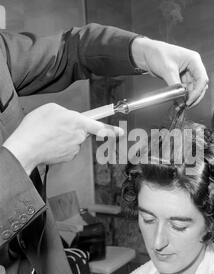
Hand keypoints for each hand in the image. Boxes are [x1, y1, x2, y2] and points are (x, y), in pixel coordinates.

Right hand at [3, 103, 122, 174]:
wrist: (26, 148)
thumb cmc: (36, 128)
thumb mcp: (51, 109)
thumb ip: (67, 113)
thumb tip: (71, 119)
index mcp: (78, 122)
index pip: (100, 127)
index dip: (112, 130)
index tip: (120, 133)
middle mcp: (79, 136)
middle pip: (83, 131)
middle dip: (74, 129)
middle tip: (59, 127)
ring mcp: (75, 148)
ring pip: (75, 140)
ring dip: (66, 137)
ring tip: (51, 136)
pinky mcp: (69, 157)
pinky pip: (69, 148)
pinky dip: (62, 146)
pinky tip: (51, 144)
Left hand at [131, 37, 208, 107]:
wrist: (146, 53)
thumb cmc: (157, 53)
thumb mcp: (167, 70)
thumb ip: (175, 86)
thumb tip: (180, 98)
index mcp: (193, 60)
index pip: (201, 79)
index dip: (197, 92)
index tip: (189, 101)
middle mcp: (192, 66)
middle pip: (199, 85)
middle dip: (194, 97)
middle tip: (186, 105)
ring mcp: (187, 72)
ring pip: (192, 89)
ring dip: (187, 98)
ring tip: (180, 106)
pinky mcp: (180, 78)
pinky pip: (185, 90)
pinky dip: (182, 97)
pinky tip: (178, 102)